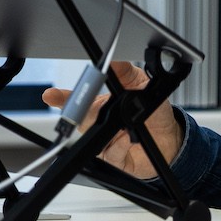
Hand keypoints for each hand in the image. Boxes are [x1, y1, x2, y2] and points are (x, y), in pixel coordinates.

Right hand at [41, 60, 181, 177]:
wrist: (171, 137)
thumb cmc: (153, 112)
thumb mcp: (143, 84)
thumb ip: (126, 72)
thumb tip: (113, 61)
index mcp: (103, 107)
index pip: (79, 102)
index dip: (62, 99)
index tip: (50, 95)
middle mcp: (101, 125)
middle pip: (83, 119)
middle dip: (83, 112)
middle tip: (93, 106)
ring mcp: (107, 143)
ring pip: (95, 137)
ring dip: (105, 128)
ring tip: (120, 123)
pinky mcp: (116, 159)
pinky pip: (111, 153)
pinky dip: (120, 144)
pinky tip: (128, 137)